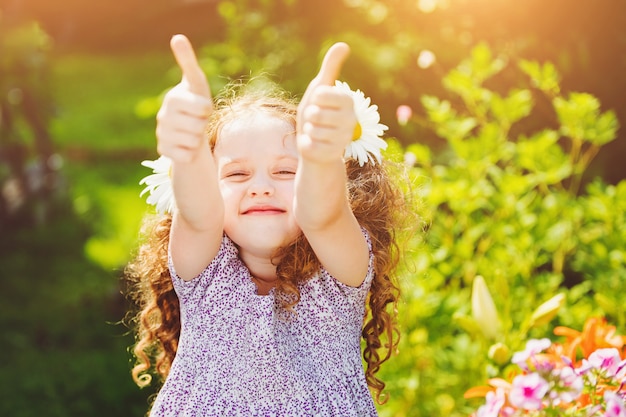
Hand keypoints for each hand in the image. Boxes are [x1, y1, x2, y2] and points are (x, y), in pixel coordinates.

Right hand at [155, 34, 213, 162]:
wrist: (188, 128)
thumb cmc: (195, 101)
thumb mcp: (196, 82)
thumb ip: (188, 62)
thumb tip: (177, 37)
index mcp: (173, 98)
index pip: (203, 108)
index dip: (207, 109)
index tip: (202, 107)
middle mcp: (163, 116)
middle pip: (199, 127)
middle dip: (203, 125)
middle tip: (197, 121)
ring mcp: (161, 134)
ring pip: (194, 142)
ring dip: (198, 139)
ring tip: (192, 132)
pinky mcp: (162, 151)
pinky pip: (187, 156)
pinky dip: (191, 153)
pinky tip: (185, 145)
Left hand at [297, 43, 355, 164]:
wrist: (315, 144)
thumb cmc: (317, 113)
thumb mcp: (320, 89)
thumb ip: (331, 68)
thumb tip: (343, 44)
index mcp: (348, 101)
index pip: (320, 94)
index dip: (313, 99)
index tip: (319, 104)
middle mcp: (351, 120)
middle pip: (316, 113)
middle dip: (310, 117)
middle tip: (317, 121)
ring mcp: (344, 139)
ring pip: (312, 130)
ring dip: (308, 131)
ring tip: (316, 133)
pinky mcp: (333, 155)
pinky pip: (310, 145)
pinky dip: (307, 145)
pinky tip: (315, 146)